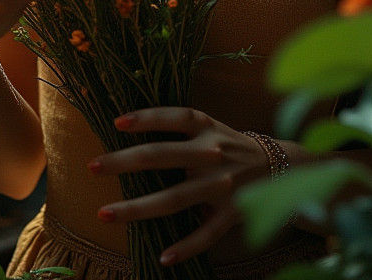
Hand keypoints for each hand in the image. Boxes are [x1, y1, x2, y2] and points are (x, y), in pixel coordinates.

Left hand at [87, 107, 268, 265]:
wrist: (279, 167)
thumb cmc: (229, 144)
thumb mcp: (210, 127)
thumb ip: (179, 129)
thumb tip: (128, 127)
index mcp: (207, 127)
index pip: (174, 117)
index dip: (147, 118)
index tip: (116, 122)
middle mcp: (212, 153)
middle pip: (162, 156)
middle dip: (124, 162)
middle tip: (92, 166)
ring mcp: (221, 185)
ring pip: (174, 199)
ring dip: (137, 208)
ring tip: (104, 214)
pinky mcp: (231, 214)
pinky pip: (205, 234)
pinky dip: (186, 246)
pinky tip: (163, 256)